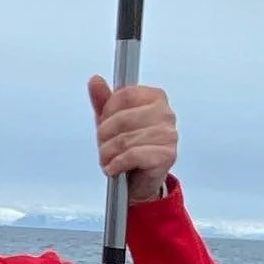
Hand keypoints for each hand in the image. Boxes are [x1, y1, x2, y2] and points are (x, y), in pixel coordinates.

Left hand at [87, 77, 176, 203]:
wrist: (141, 182)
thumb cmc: (129, 148)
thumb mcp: (112, 121)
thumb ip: (103, 100)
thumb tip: (95, 81)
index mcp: (155, 98)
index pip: (124, 95)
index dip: (107, 111)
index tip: (104, 124)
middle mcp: (166, 114)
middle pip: (122, 118)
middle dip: (105, 135)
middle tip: (103, 146)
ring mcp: (168, 135)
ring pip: (125, 139)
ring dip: (108, 153)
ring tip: (107, 160)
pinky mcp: (167, 156)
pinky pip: (133, 155)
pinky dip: (117, 164)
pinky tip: (113, 168)